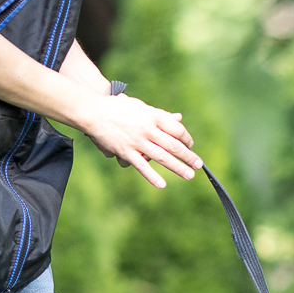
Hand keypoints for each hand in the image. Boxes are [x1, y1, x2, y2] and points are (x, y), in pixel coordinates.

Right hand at [79, 90, 200, 187]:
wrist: (94, 111)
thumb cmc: (119, 108)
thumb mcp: (142, 107)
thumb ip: (160, 115)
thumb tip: (178, 118)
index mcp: (153, 116)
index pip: (177, 129)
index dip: (186, 139)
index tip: (190, 145)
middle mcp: (147, 129)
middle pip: (173, 145)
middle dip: (188, 156)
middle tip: (199, 165)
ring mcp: (137, 142)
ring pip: (162, 157)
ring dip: (177, 167)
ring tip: (190, 175)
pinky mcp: (125, 151)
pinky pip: (141, 166)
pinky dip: (152, 176)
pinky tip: (162, 185)